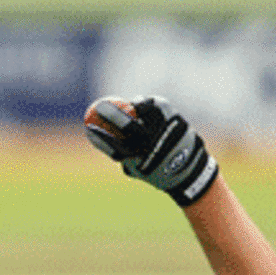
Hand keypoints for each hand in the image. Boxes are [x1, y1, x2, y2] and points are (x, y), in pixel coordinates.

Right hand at [84, 95, 218, 205]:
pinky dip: (149, 103)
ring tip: (131, 105)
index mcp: (139, 161)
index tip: (88, 126)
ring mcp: (166, 132)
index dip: (99, 135)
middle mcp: (154, 147)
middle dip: (111, 115)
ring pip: (146, 111)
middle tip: (99, 107)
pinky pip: (159, 105)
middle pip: (128, 126)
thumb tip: (100, 139)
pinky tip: (145, 105)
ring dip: (136, 105)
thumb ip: (120, 153)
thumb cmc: (154, 170)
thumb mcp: (135, 169)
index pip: (113, 146)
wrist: (187, 171)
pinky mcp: (176, 120)